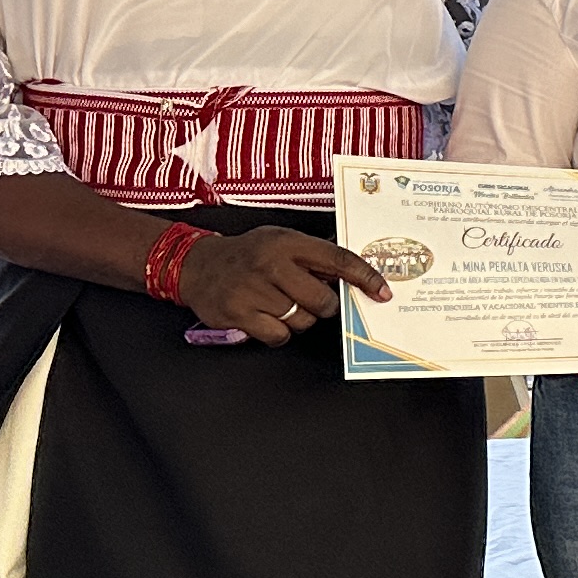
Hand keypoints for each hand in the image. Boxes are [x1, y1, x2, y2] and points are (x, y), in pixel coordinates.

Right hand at [175, 224, 382, 344]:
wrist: (195, 265)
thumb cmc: (248, 254)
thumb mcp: (281, 241)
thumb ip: (315, 254)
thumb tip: (356, 272)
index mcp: (287, 243)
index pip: (337, 259)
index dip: (364, 276)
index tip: (382, 291)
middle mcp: (270, 265)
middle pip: (323, 301)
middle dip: (323, 305)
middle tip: (308, 298)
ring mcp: (253, 291)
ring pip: (303, 321)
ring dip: (299, 318)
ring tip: (279, 303)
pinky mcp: (239, 314)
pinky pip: (280, 336)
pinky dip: (279, 333)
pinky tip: (266, 317)